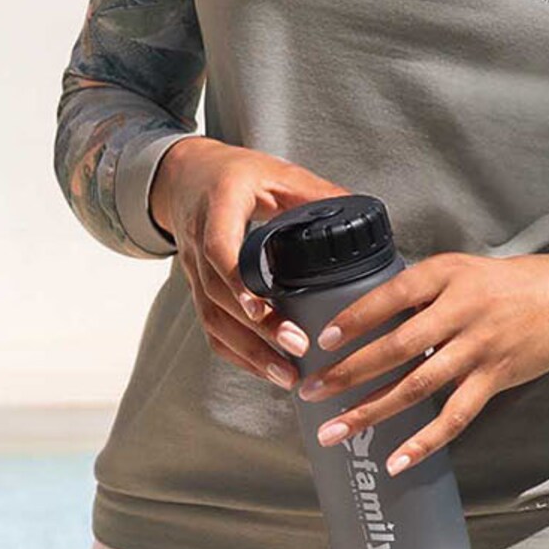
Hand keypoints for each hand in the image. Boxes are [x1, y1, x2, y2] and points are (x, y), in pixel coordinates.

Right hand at [148, 136, 352, 386]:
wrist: (187, 178)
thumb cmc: (235, 174)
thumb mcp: (276, 172)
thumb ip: (314, 193)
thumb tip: (361, 214)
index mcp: (219, 206)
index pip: (219, 249)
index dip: (238, 283)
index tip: (262, 310)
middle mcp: (199, 242)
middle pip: (218, 297)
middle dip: (256, 331)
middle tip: (296, 350)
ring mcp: (194, 270)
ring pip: (212, 320)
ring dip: (248, 353)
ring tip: (286, 376)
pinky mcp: (198, 290)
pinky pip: (211, 328)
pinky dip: (237, 355)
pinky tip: (265, 371)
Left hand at [295, 249, 548, 472]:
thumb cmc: (507, 285)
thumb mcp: (461, 271)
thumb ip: (419, 292)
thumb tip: (363, 317)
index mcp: (447, 275)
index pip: (393, 294)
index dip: (357, 317)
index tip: (323, 338)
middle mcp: (462, 310)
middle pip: (397, 346)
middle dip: (348, 372)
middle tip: (309, 391)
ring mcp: (479, 347)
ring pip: (417, 385)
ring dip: (371, 410)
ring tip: (334, 431)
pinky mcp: (495, 378)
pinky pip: (455, 416)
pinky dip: (424, 442)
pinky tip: (396, 461)